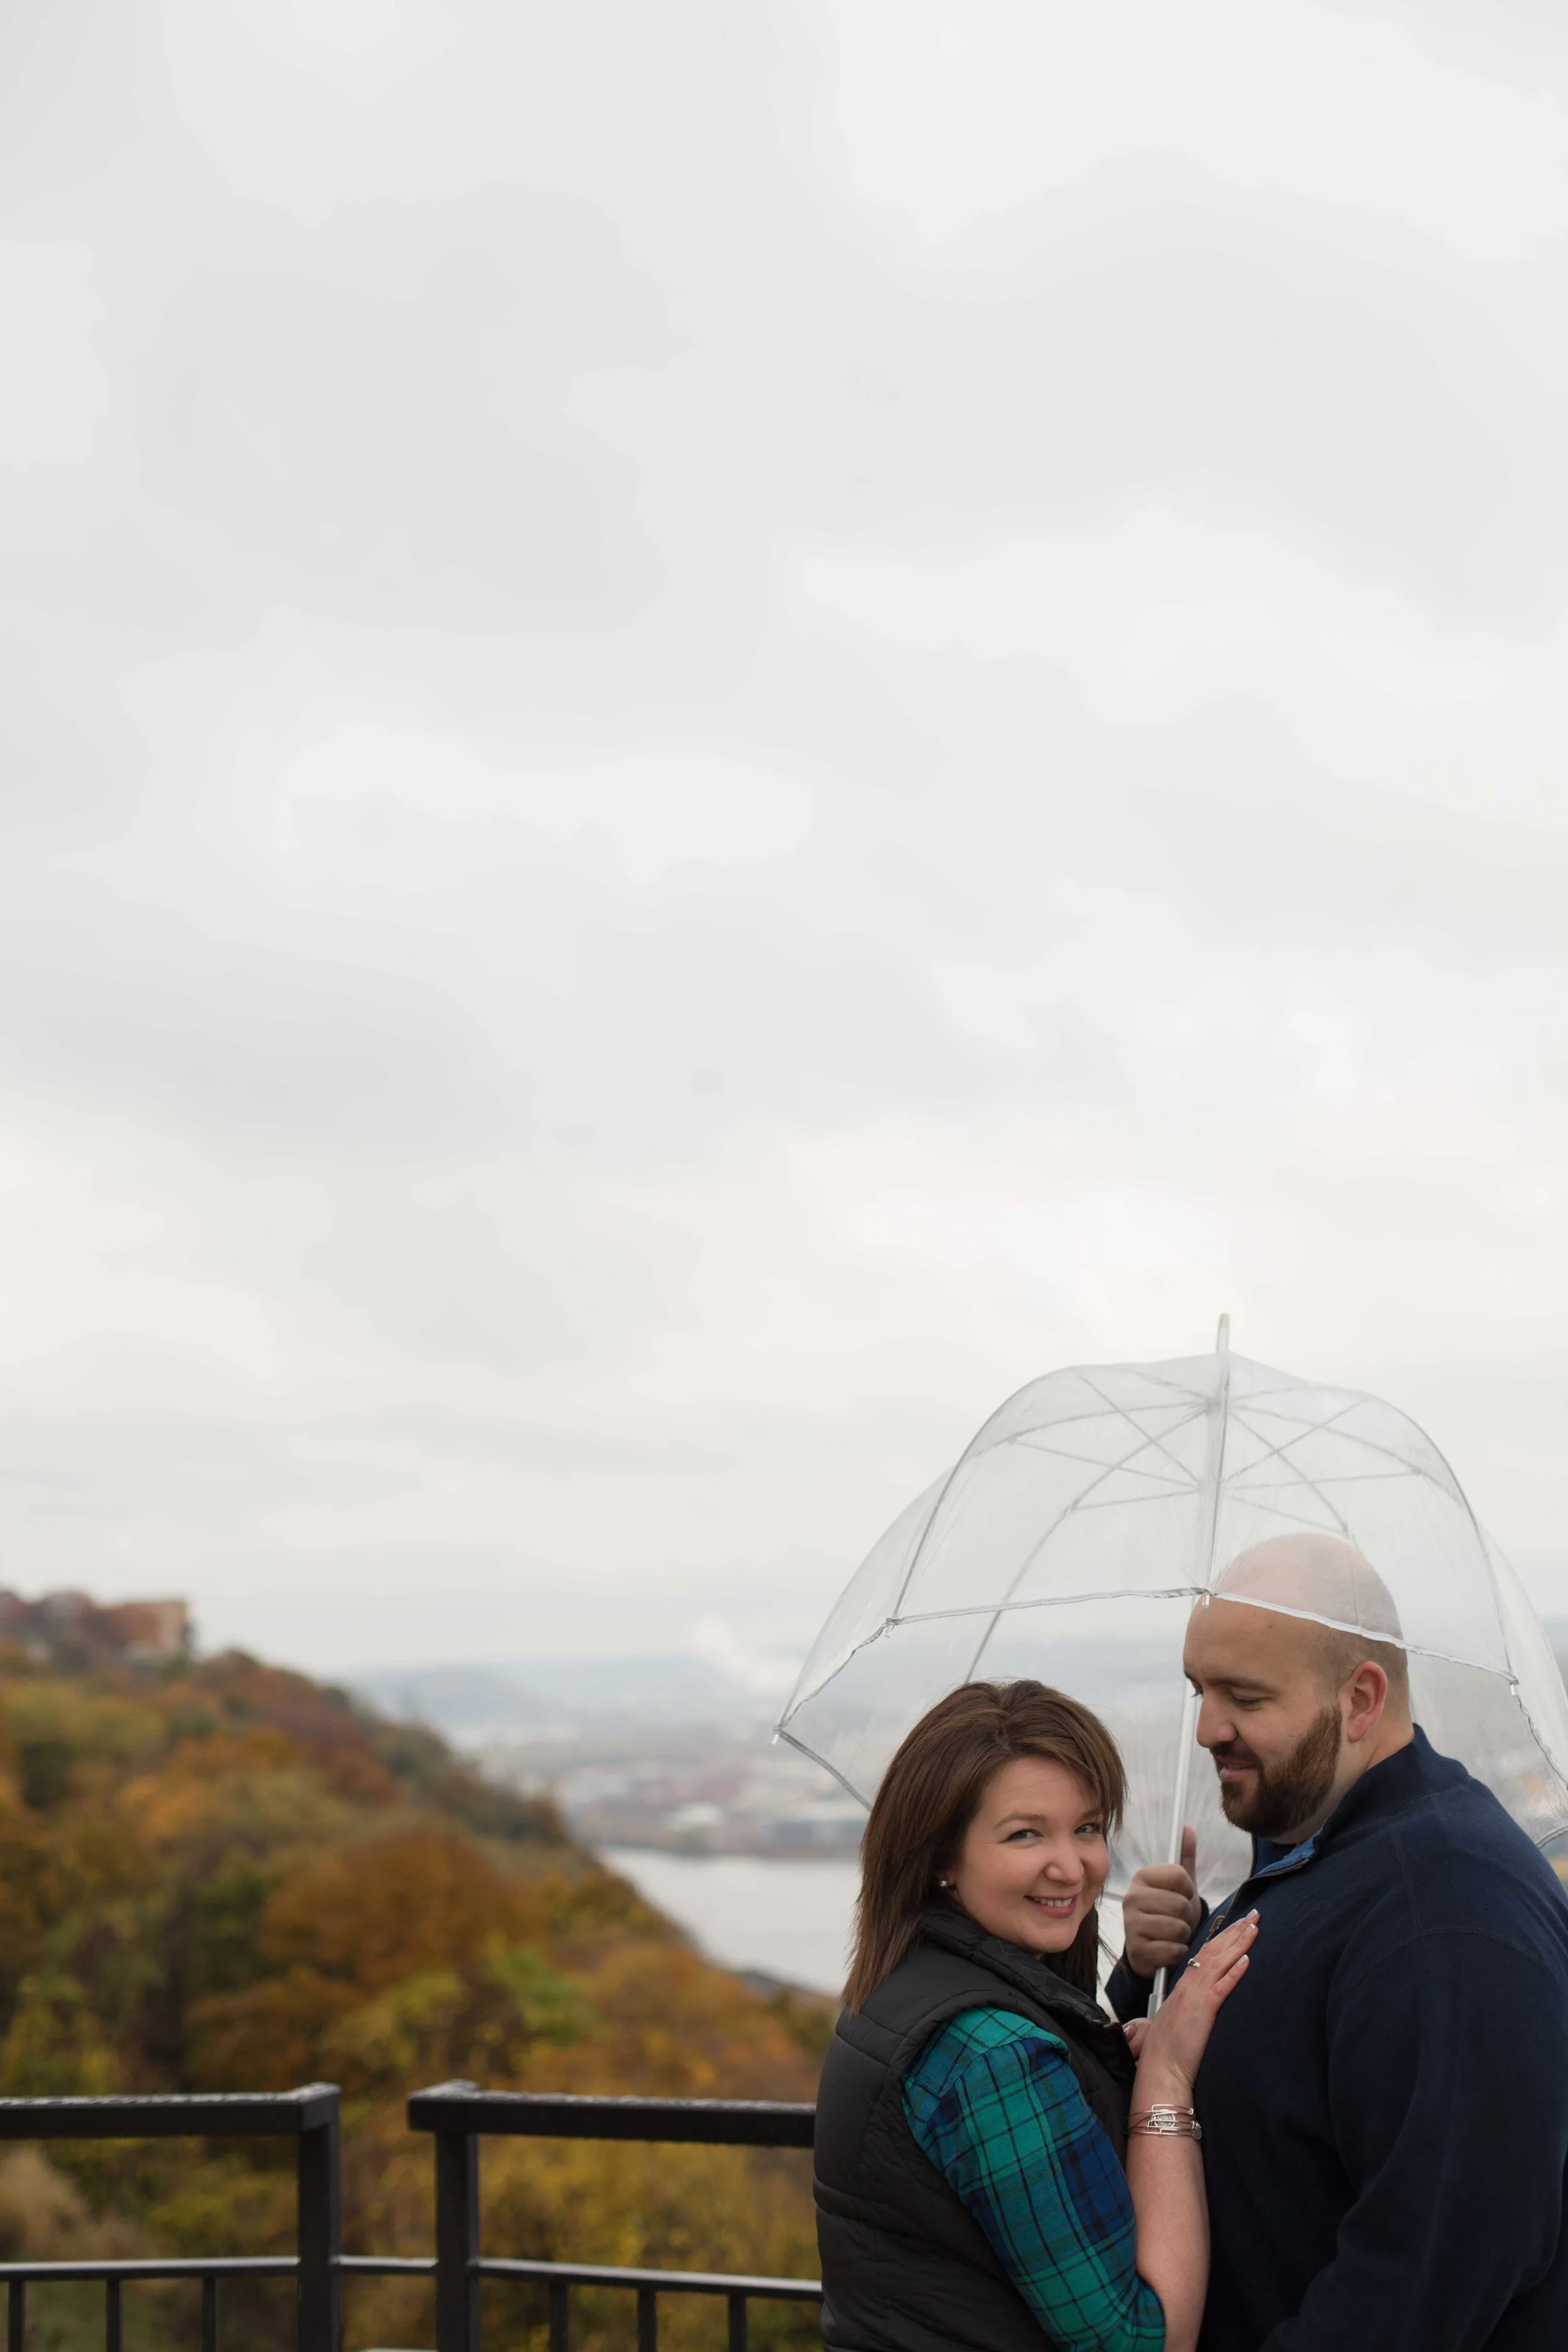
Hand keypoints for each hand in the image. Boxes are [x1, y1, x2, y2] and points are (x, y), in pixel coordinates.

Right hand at [1123, 1826, 1201, 1978]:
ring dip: (1183, 1936)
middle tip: (1177, 1920)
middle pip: (1180, 1903)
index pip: (1180, 1876)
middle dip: (1187, 1917)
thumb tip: (1187, 1827)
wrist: (1154, 1950)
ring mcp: (1130, 1924)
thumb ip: (1184, 1858)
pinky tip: (1167, 1951)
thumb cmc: (1169, 1914)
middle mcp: (1131, 1897)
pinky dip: (1177, 1953)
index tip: (1183, 1897)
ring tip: (1172, 1936)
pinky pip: (1172, 1950)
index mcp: (1142, 1877)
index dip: (1189, 1890)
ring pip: (1178, 1928)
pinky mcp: (1136, 1950)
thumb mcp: (1180, 1887)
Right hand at [1130, 1910, 1258, 2102]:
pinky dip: (1235, 1972)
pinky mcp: (1204, 2010)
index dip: (1223, 1937)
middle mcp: (1189, 1985)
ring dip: (1239, 1943)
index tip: (1239, 1923)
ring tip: (1254, 1927)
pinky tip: (1247, 1960)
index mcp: (1184, 1987)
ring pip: (1219, 1962)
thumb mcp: (1179, 2020)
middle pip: (1214, 1950)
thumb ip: (1190, 2005)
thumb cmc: (1168, 2051)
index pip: (1205, 1953)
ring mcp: (1195, 1996)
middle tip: (1254, 1914)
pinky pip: (1221, 1987)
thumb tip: (1202, 2000)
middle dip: (1235, 1931)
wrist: (1160, 2070)